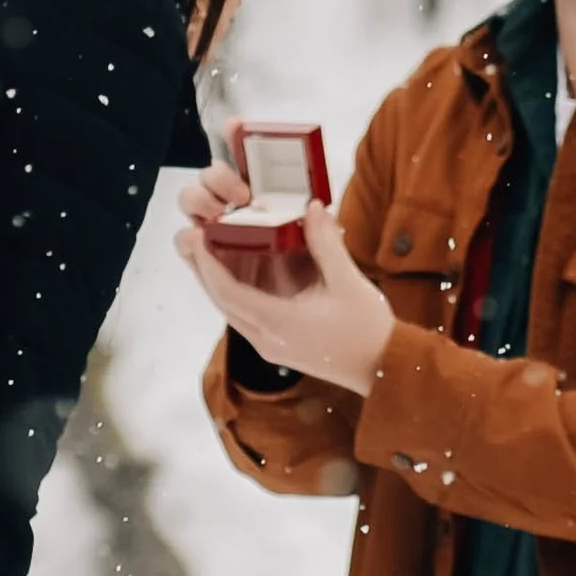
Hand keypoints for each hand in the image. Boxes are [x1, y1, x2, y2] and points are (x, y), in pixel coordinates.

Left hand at [176, 198, 396, 395]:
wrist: (382, 368)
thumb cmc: (367, 329)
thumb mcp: (348, 282)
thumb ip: (326, 244)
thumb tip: (312, 207)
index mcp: (279, 323)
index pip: (229, 293)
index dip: (208, 265)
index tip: (196, 237)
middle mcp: (267, 338)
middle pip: (221, 303)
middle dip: (203, 270)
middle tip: (193, 238)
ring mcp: (270, 345)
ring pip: (231, 310)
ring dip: (217, 282)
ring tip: (207, 249)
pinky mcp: (277, 345)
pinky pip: (246, 316)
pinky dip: (236, 292)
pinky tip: (238, 271)